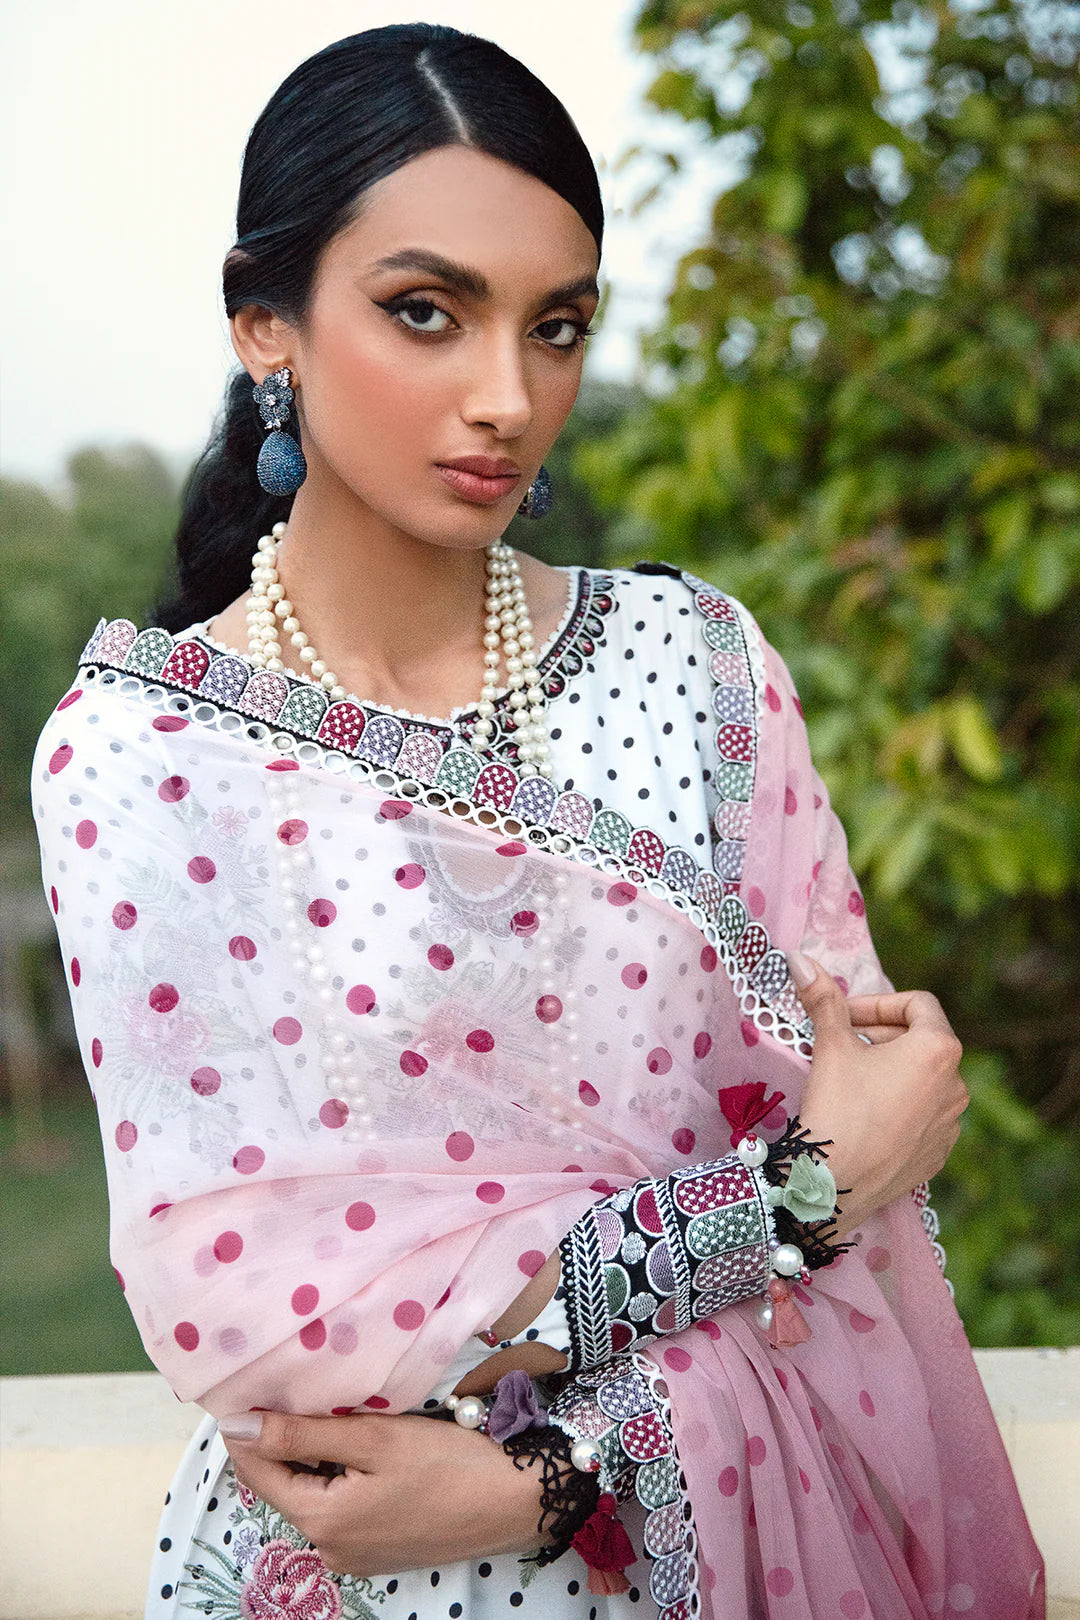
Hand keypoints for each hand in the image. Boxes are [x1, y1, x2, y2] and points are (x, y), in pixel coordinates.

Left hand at [220, 1408, 548, 1577]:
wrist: (515, 1499)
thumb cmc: (448, 1463)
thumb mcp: (373, 1438)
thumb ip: (300, 1434)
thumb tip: (234, 1426)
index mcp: (322, 1521)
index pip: (257, 1471)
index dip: (247, 1428)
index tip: (248, 1386)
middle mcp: (330, 1548)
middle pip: (286, 1484)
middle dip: (285, 1439)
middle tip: (297, 1386)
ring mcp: (356, 1554)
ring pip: (315, 1493)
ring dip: (316, 1455)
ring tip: (335, 1410)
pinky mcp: (380, 1550)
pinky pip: (343, 1507)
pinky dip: (342, 1474)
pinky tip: (364, 1445)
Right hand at [787, 951, 968, 1237]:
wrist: (834, 1185)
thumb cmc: (836, 1106)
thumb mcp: (830, 1046)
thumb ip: (822, 998)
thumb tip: (799, 958)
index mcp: (938, 1050)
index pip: (917, 1004)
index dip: (878, 1003)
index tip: (845, 1017)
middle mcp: (957, 1085)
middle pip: (922, 1041)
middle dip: (882, 1036)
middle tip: (842, 1046)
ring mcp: (951, 1123)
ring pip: (923, 1080)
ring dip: (891, 1071)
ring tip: (852, 1082)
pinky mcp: (939, 1153)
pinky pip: (923, 1116)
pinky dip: (899, 1106)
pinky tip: (865, 1117)